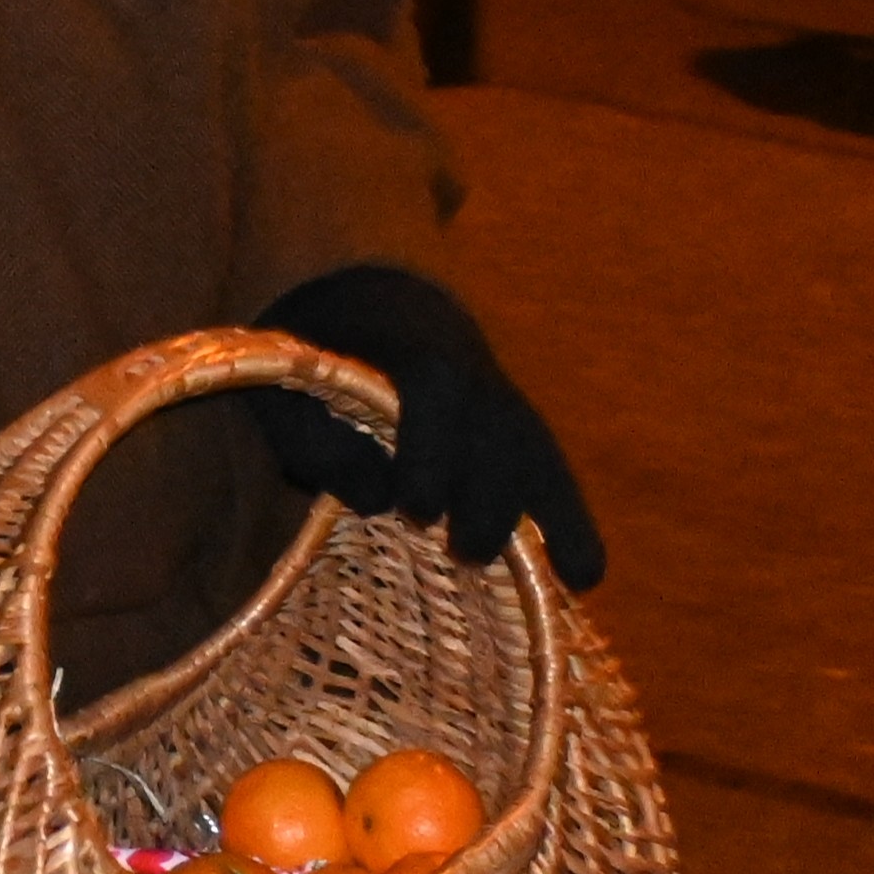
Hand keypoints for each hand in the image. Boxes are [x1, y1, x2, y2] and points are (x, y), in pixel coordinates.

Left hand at [250, 264, 605, 590]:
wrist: (369, 296)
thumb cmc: (315, 355)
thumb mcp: (287, 385)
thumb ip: (315, 439)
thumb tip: (377, 499)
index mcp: (407, 343)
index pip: (436, 391)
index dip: (433, 451)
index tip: (418, 509)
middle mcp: (470, 371)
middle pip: (498, 434)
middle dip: (490, 499)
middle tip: (467, 551)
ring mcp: (502, 400)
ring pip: (538, 452)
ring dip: (553, 515)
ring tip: (567, 577)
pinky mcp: (518, 429)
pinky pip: (552, 470)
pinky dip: (570, 520)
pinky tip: (587, 575)